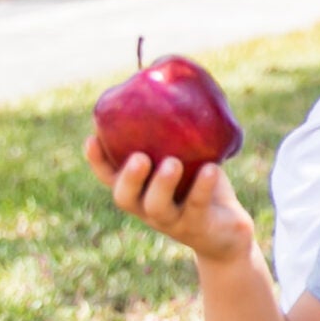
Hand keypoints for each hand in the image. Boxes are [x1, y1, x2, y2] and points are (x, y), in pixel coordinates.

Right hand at [86, 134, 252, 262]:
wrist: (228, 234)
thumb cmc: (203, 189)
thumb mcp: (190, 162)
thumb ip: (179, 137)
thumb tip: (173, 86)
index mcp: (140, 192)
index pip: (109, 178)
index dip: (96, 161)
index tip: (91, 137)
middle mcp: (149, 209)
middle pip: (125, 198)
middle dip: (128, 177)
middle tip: (139, 156)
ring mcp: (172, 221)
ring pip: (158, 207)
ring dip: (162, 184)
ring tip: (172, 163)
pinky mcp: (199, 227)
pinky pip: (198, 205)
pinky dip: (203, 187)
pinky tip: (212, 168)